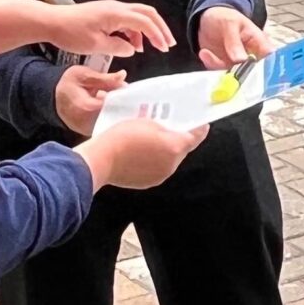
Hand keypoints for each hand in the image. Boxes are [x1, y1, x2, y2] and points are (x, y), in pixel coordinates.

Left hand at [46, 0, 173, 58]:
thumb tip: (132, 49)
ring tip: (150, 48)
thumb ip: (118, 47)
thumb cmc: (70, 32)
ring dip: (147, 30)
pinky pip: (127, 20)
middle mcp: (116, 8)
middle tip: (168, 43)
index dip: (157, 35)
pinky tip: (132, 45)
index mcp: (116, 14)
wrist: (52, 22)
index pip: (145, 22)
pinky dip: (134, 31)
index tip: (164, 48)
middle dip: (160, 28)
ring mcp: (111, 9)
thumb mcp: (96, 45)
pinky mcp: (105, 13)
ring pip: (138, 16)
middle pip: (147, 13)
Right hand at [53, 65, 127, 135]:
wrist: (54, 98)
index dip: (124, 97)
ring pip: (111, 123)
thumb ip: (105, 78)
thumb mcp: (84, 75)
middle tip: (126, 95)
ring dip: (118, 112)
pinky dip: (111, 118)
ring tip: (120, 101)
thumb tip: (123, 76)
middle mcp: (88, 123)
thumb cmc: (69, 84)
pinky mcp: (90, 133)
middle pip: (114, 116)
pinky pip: (106, 127)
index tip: (128, 90)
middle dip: (123, 105)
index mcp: (87, 107)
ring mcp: (88, 130)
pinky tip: (113, 109)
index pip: (114, 104)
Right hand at [79, 118, 205, 190]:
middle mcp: (172, 164)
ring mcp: (161, 175)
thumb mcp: (147, 122)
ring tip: (152, 141)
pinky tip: (142, 153)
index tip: (201, 123)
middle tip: (169, 128)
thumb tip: (171, 131)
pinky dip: (154, 161)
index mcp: (175, 147)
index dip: (199, 129)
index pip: (195, 137)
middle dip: (178, 139)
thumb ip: (165, 127)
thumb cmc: (124, 135)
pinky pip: (157, 169)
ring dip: (165, 151)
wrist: (102, 159)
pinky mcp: (149, 182)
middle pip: (181, 149)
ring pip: (169, 160)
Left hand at [197, 6, 271, 68]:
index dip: (268, 69)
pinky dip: (211, 65)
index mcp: (260, 42)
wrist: (206, 19)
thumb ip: (235, 42)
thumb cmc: (224, 16)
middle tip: (227, 70)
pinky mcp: (224, 67)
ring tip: (206, 52)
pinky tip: (204, 53)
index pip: (270, 59)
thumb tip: (241, 60)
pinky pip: (220, 72)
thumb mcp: (230, 23)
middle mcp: (252, 56)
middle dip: (241, 75)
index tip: (255, 73)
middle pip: (254, 73)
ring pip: (235, 75)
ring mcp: (238, 64)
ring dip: (220, 67)